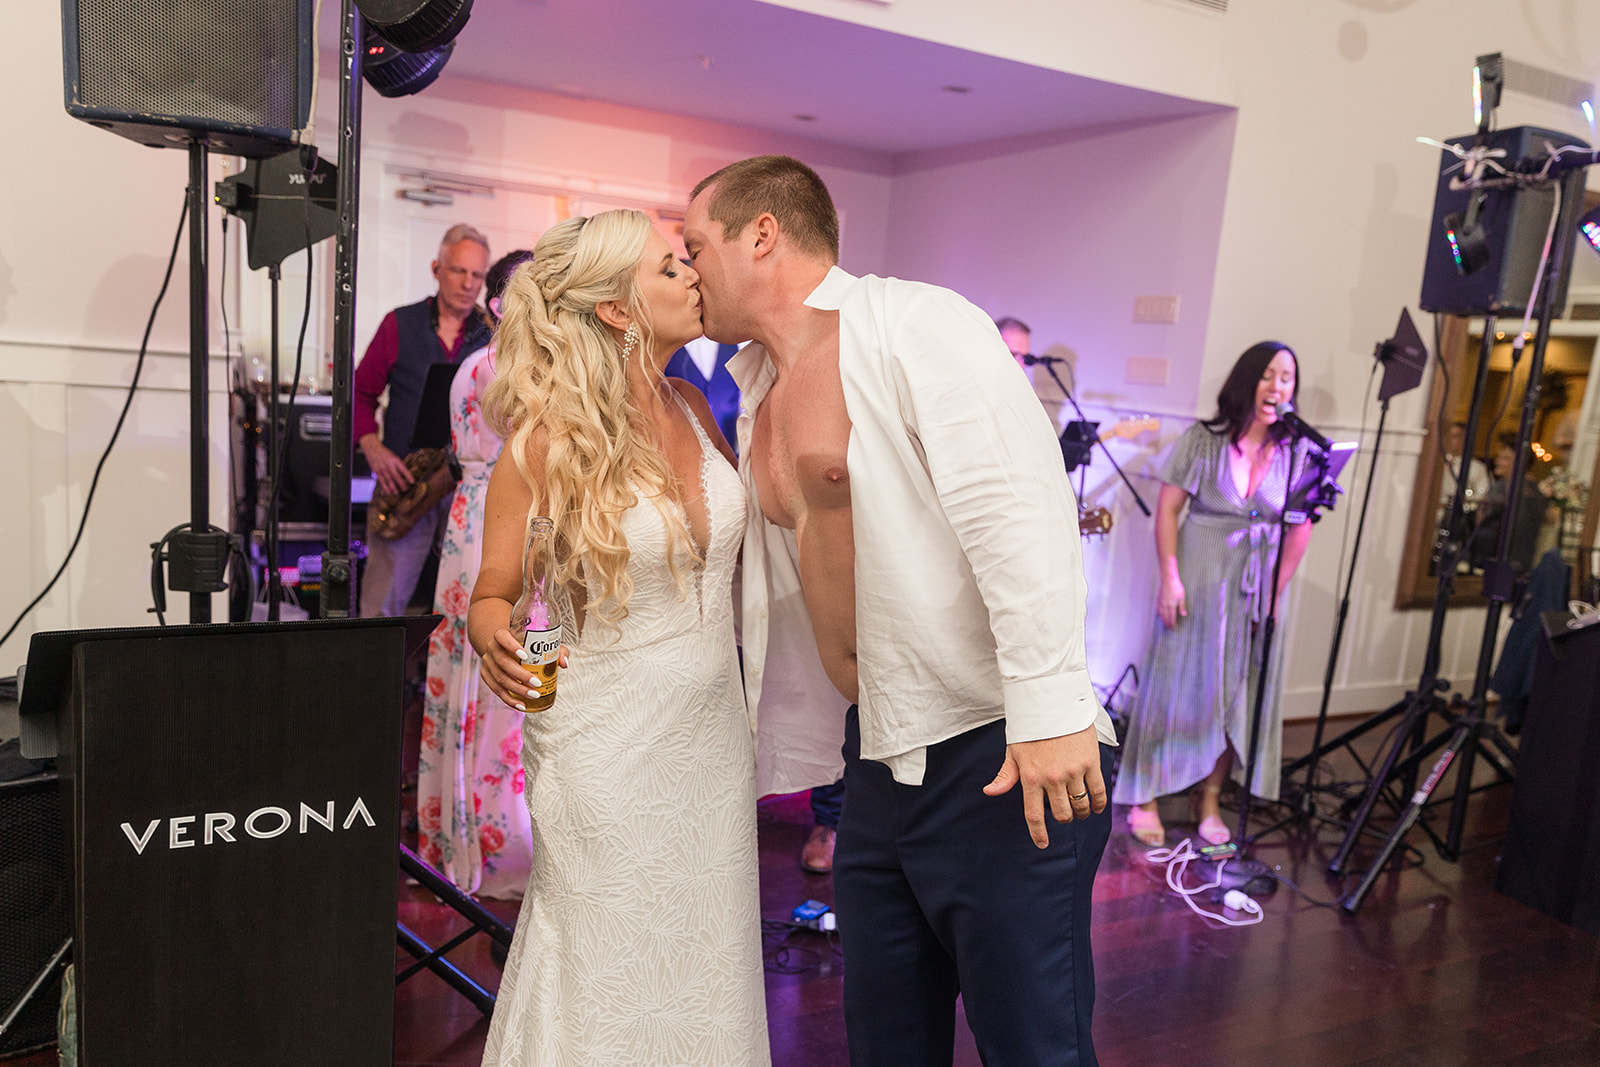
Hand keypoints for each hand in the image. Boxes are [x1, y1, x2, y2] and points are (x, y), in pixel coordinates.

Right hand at [362, 437, 414, 496]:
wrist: (372, 448)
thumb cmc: (385, 453)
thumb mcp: (394, 456)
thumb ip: (398, 465)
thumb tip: (404, 475)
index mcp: (395, 460)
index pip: (403, 469)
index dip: (408, 476)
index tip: (412, 482)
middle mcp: (389, 465)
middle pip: (396, 477)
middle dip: (401, 484)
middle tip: (405, 490)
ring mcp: (382, 468)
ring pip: (389, 480)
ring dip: (393, 488)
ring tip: (397, 493)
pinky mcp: (376, 471)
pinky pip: (382, 481)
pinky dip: (385, 487)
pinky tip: (388, 491)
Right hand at [477, 627, 568, 710]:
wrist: (505, 647)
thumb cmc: (526, 644)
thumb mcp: (541, 643)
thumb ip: (556, 649)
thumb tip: (564, 662)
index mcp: (502, 635)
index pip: (502, 637)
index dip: (511, 646)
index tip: (525, 655)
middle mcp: (492, 648)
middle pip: (502, 662)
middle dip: (520, 675)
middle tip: (537, 683)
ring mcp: (487, 663)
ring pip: (499, 678)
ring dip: (517, 689)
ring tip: (534, 695)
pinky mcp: (486, 676)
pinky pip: (496, 690)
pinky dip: (509, 699)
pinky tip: (521, 705)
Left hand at [982, 725, 1105, 847]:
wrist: (1053, 702)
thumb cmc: (1031, 727)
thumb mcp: (1014, 751)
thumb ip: (1005, 775)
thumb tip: (989, 792)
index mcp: (1030, 777)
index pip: (1034, 815)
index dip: (1039, 834)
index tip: (1042, 844)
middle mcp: (1051, 778)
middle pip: (1062, 814)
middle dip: (1063, 819)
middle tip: (1064, 814)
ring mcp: (1073, 771)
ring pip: (1080, 806)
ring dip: (1081, 812)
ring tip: (1080, 810)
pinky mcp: (1090, 763)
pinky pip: (1099, 792)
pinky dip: (1099, 804)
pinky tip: (1097, 806)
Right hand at [1157, 575, 1186, 628]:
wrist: (1168, 579)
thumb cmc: (1176, 587)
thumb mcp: (1182, 597)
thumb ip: (1182, 606)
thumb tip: (1183, 615)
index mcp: (1171, 606)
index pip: (1171, 617)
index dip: (1172, 623)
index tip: (1172, 628)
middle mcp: (1165, 605)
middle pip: (1165, 617)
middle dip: (1167, 623)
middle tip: (1168, 628)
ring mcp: (1160, 603)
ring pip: (1161, 614)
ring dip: (1163, 620)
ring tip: (1164, 623)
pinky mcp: (1158, 599)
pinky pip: (1158, 609)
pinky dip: (1159, 614)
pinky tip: (1159, 615)